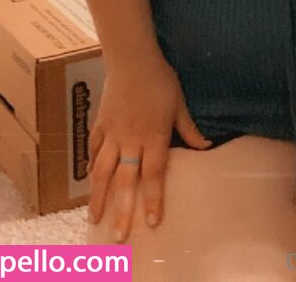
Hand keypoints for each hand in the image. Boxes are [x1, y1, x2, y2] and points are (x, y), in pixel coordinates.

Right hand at [87, 54, 212, 243]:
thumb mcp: (179, 104)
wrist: (131, 59)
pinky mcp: (100, 124)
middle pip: (125, 181)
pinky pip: (94, 149)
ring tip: (94, 218)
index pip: (154, 175)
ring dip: (98, 196)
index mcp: (153, 137)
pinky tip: (90, 178)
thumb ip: (188, 128)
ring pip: (102, 171)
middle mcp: (131, 141)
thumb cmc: (160, 80)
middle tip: (118, 236)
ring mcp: (112, 134)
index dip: (153, 199)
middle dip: (121, 210)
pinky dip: (91, 165)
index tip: (152, 222)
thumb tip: (205, 146)